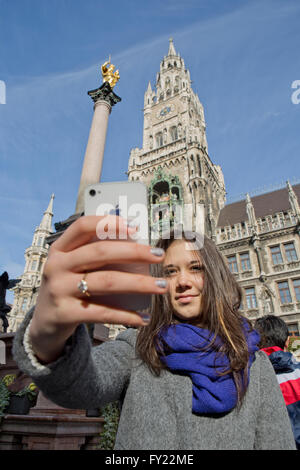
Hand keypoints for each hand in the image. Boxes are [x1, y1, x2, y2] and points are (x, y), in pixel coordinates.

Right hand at [29, 215, 167, 362]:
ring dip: (139, 284)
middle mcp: (56, 266)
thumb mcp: (71, 267)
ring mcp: (59, 290)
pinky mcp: (65, 314)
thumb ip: (91, 255)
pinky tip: (143, 318)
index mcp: (59, 249)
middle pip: (100, 252)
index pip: (82, 226)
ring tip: (161, 286)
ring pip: (107, 282)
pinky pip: (103, 312)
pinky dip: (126, 316)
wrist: (44, 324)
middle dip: (135, 252)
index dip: (108, 223)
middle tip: (159, 255)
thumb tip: (134, 241)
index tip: (135, 227)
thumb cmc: (67, 289)